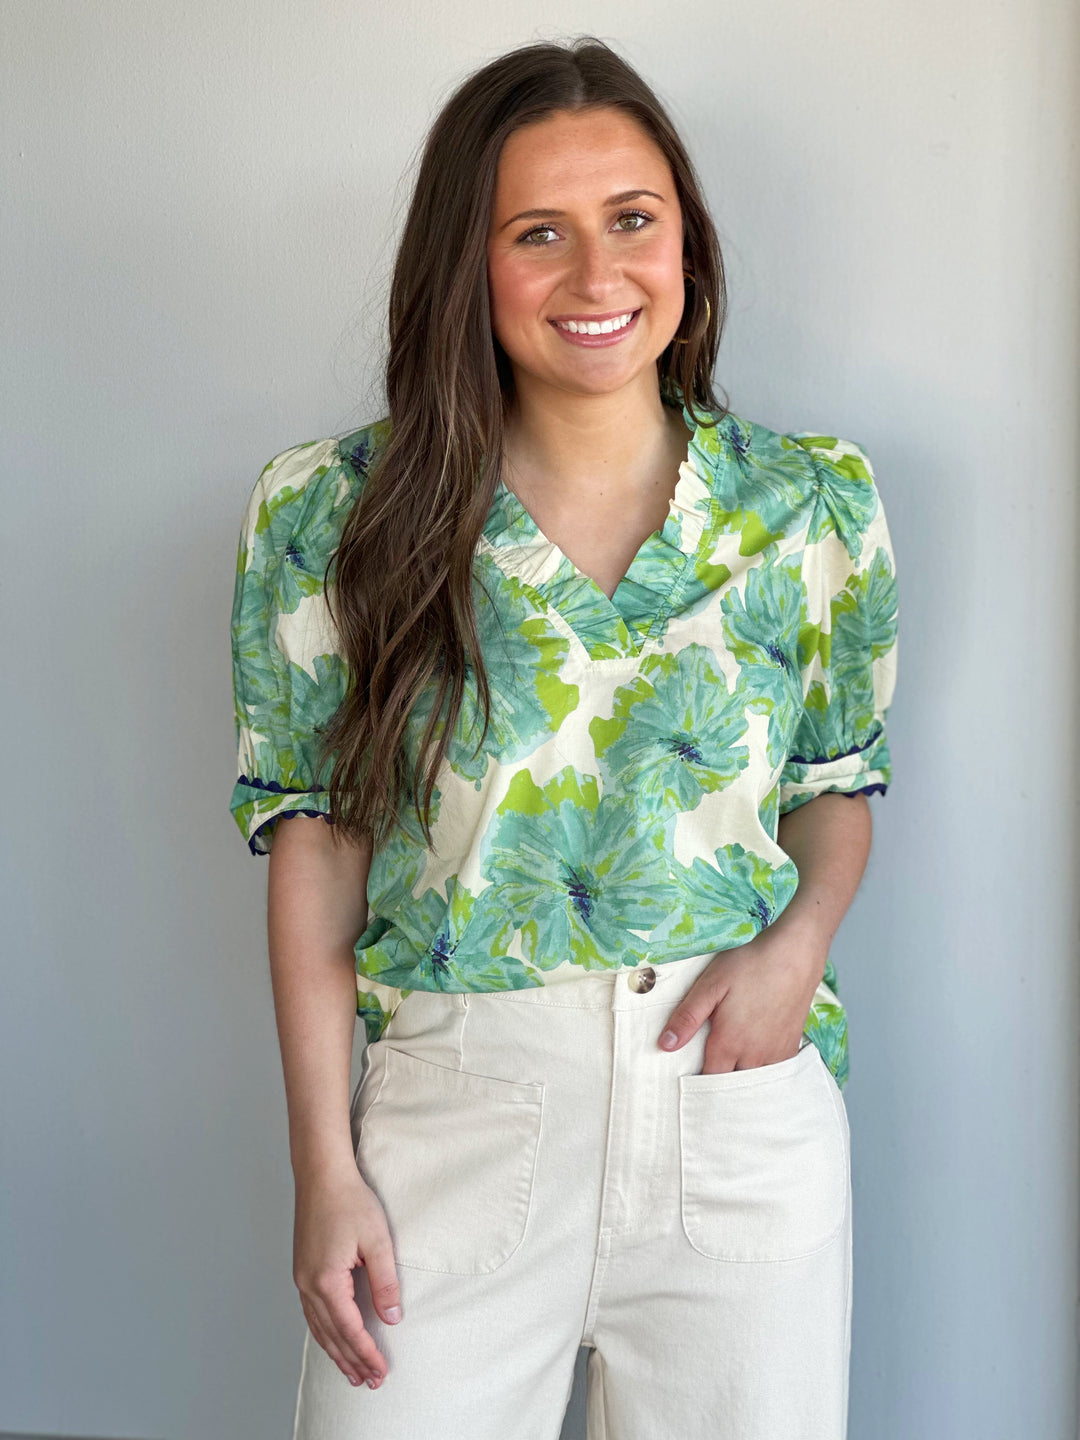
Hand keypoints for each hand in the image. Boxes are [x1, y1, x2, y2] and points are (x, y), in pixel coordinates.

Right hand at [293, 1163, 402, 1389]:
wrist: (322, 1174)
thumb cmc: (349, 1201)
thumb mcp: (377, 1241)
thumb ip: (385, 1282)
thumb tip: (392, 1317)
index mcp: (326, 1281)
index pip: (349, 1330)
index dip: (366, 1353)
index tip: (381, 1371)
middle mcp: (308, 1285)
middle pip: (331, 1335)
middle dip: (351, 1361)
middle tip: (369, 1382)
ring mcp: (302, 1278)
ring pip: (318, 1328)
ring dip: (336, 1351)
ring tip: (352, 1372)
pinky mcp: (303, 1269)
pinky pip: (312, 1313)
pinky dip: (324, 1332)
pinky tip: (333, 1338)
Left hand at [658, 922, 827, 1072]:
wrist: (795, 955)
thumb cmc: (750, 965)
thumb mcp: (710, 985)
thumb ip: (687, 1017)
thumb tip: (665, 1045)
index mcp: (728, 1043)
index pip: (708, 1081)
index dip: (697, 1084)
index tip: (688, 1080)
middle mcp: (753, 1056)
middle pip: (732, 1085)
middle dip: (718, 1087)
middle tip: (707, 1077)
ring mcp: (775, 1054)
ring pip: (754, 1082)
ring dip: (741, 1080)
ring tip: (730, 1070)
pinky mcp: (791, 1047)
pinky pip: (774, 1073)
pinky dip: (762, 1074)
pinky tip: (754, 1061)